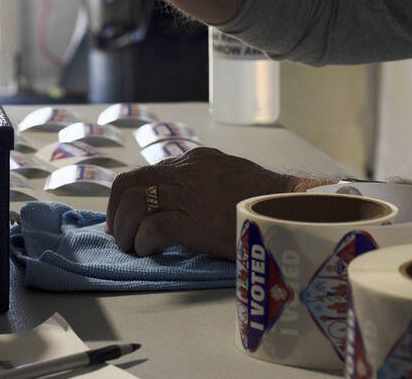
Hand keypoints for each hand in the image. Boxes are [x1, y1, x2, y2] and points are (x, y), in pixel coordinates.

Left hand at [105, 147, 298, 259]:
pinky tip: (150, 252)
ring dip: (126, 231)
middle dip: (116, 214)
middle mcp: (189, 171)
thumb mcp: (227, 177)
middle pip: (129, 185)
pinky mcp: (198, 221)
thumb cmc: (264, 202)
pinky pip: (154, 228)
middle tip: (119, 237)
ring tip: (134, 248)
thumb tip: (167, 202)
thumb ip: (197, 183)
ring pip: (135, 205)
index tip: (121, 221)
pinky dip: (144, 242)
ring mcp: (193, 194)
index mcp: (194, 160)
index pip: (143, 173)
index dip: (123, 199)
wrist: (295, 209)